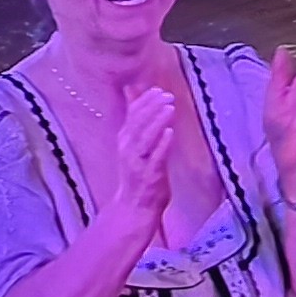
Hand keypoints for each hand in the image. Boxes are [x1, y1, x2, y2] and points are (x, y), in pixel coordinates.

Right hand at [102, 84, 178, 231]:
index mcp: (125, 140)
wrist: (134, 206)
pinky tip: (170, 132)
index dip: (144, 101)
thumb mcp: (134, 144)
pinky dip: (162, 144)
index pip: (132, 115)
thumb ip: (137, 121)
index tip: (157, 90)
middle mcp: (128, 149)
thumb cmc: (138, 173)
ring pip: (145, 138)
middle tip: (166, 95)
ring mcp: (138, 162)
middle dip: (151, 107)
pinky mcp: (149, 174)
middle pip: (138, 123)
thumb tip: (133, 94)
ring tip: (169, 108)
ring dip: (156, 121)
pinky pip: (155, 157)